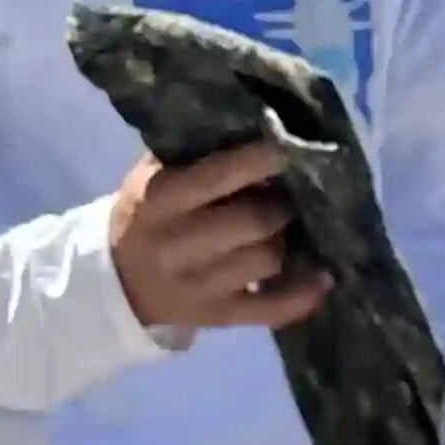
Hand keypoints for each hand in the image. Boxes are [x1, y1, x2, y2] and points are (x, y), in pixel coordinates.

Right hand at [109, 142, 329, 332]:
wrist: (119, 280)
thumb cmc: (148, 214)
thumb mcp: (154, 178)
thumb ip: (196, 156)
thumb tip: (259, 126)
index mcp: (157, 201)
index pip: (215, 178)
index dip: (258, 162)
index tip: (286, 148)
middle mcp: (177, 245)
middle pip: (253, 222)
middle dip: (281, 205)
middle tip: (291, 196)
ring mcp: (199, 286)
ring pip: (268, 260)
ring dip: (287, 242)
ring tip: (289, 230)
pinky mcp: (219, 317)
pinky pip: (273, 310)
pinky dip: (305, 295)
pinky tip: (324, 276)